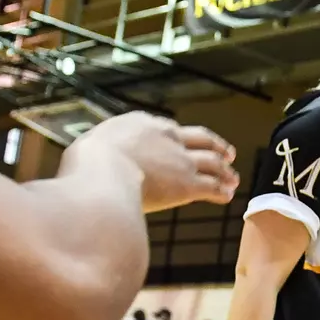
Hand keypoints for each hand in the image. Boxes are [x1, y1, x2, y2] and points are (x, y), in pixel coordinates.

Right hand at [71, 113, 237, 211]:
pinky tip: (227, 196)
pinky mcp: (188, 183)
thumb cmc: (86, 162)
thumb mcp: (89, 148)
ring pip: (212, 161)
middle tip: (227, 152)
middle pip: (200, 138)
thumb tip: (88, 165)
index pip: (167, 128)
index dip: (179, 136)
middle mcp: (167, 137)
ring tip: (232, 177)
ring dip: (225, 170)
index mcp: (142, 124)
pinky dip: (222, 191)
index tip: (185, 141)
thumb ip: (98, 154)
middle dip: (215, 145)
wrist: (104, 170)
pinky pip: (211, 186)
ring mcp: (180, 159)